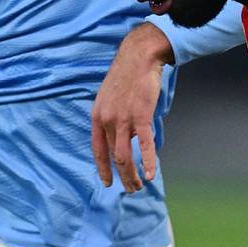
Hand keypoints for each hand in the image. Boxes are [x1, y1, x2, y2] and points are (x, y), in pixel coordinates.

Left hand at [91, 24, 175, 192]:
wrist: (138, 57)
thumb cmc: (126, 76)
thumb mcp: (109, 98)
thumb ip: (112, 118)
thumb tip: (122, 135)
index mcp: (97, 117)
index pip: (97, 150)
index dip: (102, 168)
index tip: (107, 182)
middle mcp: (107, 121)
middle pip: (113, 157)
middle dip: (122, 176)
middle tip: (130, 188)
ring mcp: (123, 120)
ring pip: (124, 156)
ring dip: (132, 175)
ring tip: (138, 185)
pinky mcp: (141, 116)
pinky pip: (144, 145)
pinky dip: (147, 162)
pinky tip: (150, 173)